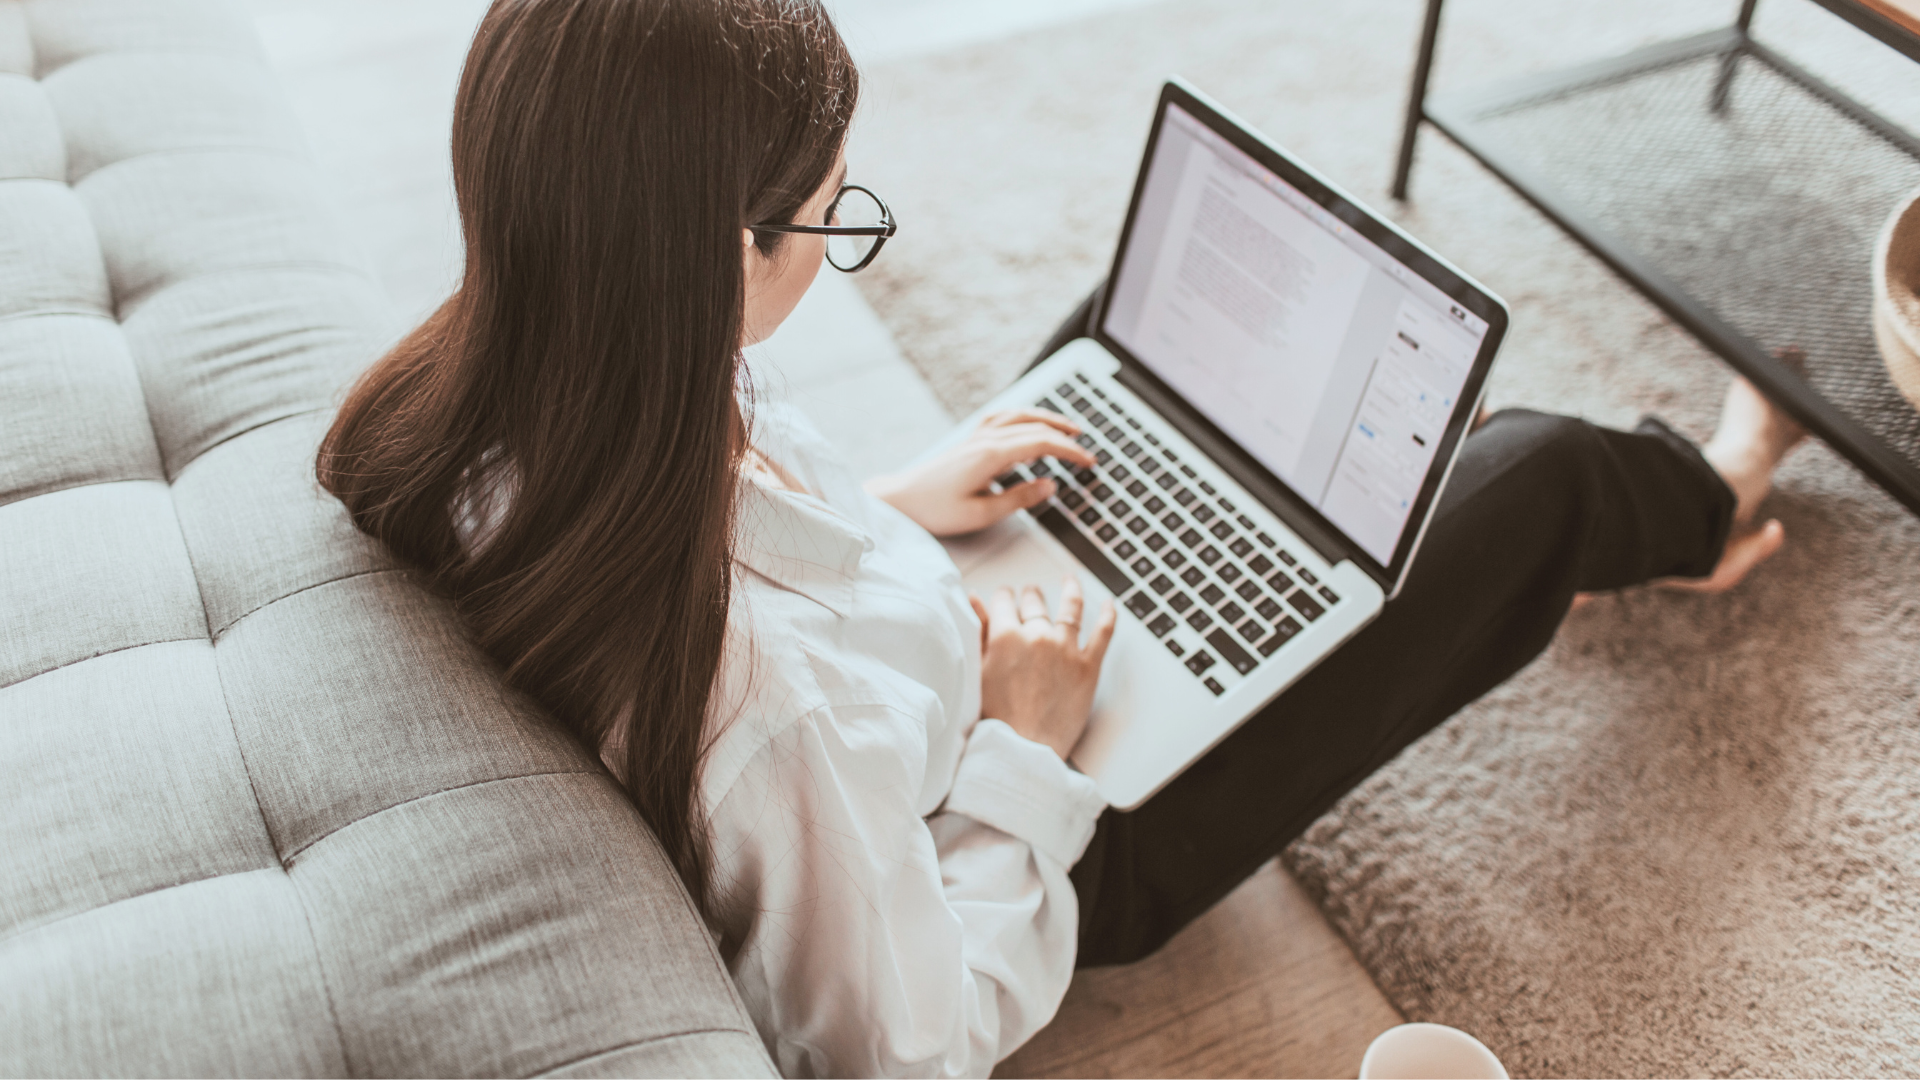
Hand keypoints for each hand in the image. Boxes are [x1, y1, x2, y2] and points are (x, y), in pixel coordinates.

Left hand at [865, 409, 1096, 536]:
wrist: (900, 500)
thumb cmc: (935, 510)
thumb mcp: (981, 513)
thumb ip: (1019, 499)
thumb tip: (1050, 485)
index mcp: (991, 455)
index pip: (1042, 443)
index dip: (1070, 451)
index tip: (1089, 462)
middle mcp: (985, 439)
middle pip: (1035, 426)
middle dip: (1065, 435)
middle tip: (1087, 449)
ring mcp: (976, 436)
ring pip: (1019, 416)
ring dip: (1047, 418)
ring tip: (1068, 428)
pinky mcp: (969, 440)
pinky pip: (1002, 418)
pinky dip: (1023, 416)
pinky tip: (1029, 422)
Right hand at [971, 576, 1116, 759]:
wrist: (1022, 750)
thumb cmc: (995, 718)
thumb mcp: (977, 671)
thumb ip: (978, 632)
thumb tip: (974, 600)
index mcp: (1005, 636)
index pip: (1004, 602)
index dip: (1003, 597)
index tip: (1004, 597)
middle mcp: (1037, 635)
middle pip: (1035, 603)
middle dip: (1031, 595)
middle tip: (1030, 593)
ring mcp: (1066, 649)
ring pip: (1071, 608)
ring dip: (1070, 590)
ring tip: (1070, 582)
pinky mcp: (1088, 667)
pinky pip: (1103, 633)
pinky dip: (1109, 616)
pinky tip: (1110, 605)